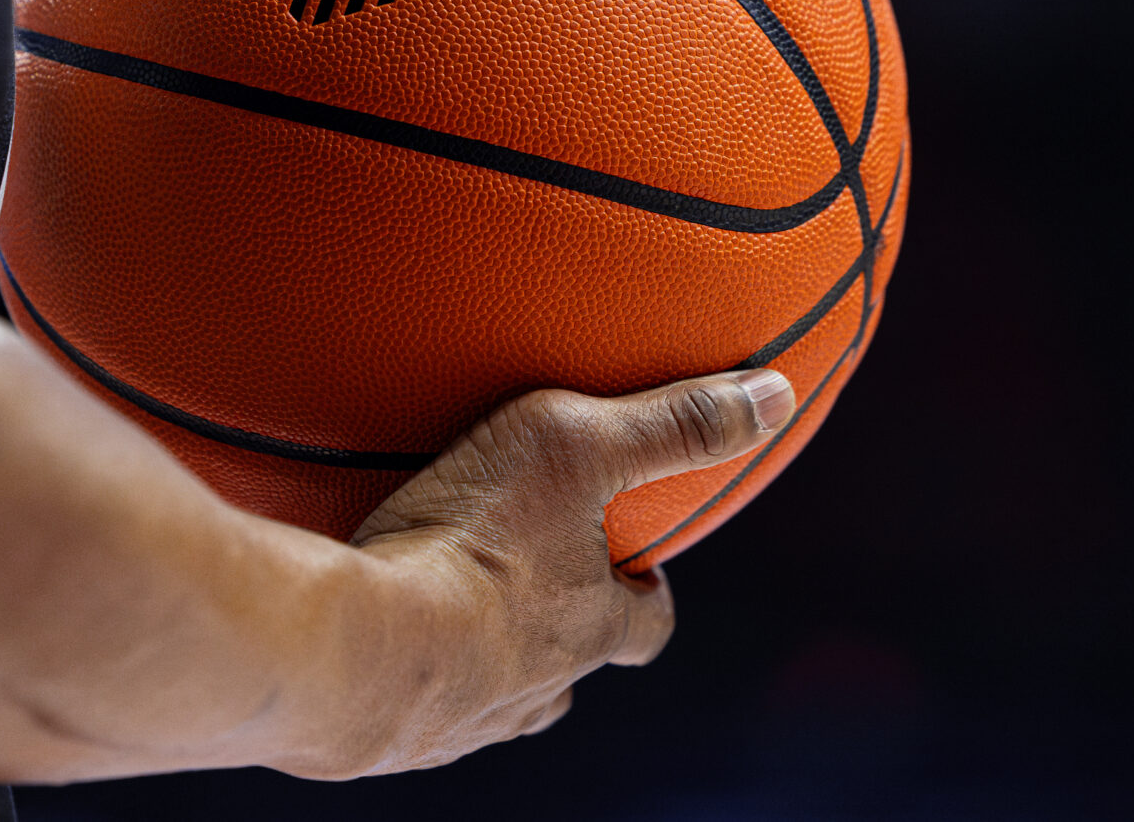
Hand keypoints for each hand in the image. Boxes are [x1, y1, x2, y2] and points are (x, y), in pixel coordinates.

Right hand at [318, 367, 796, 775]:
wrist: (359, 646)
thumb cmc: (472, 540)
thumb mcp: (578, 447)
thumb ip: (672, 423)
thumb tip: (774, 397)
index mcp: (592, 623)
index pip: (648, 621)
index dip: (647, 593)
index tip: (637, 565)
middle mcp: (542, 683)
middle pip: (573, 668)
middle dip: (565, 631)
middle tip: (534, 584)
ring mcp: (468, 718)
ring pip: (501, 700)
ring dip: (492, 661)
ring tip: (454, 614)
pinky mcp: (393, 734)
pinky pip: (417, 713)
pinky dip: (413, 679)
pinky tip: (384, 646)